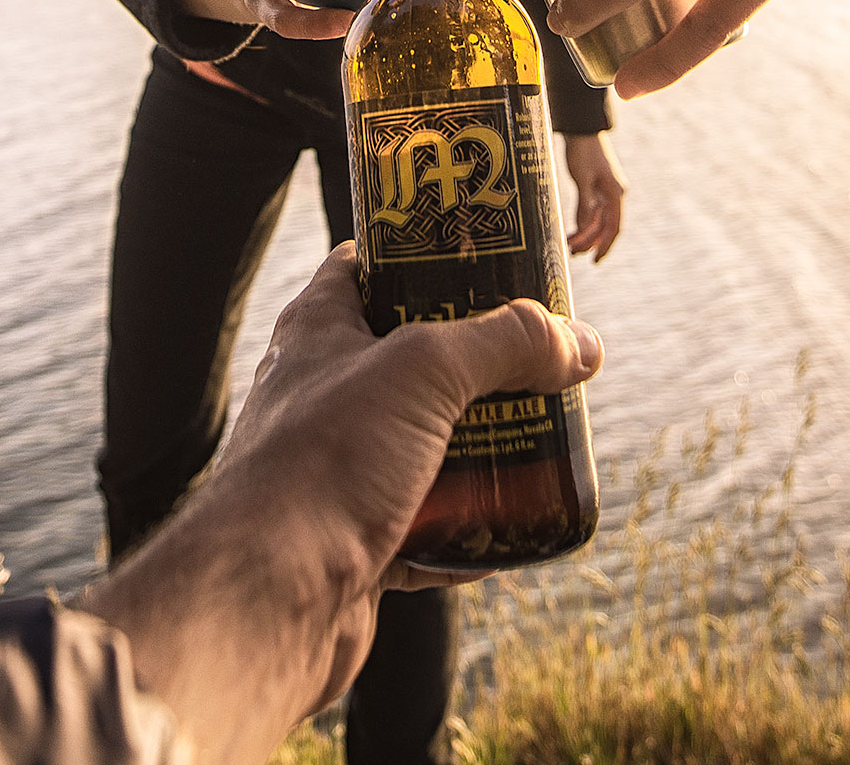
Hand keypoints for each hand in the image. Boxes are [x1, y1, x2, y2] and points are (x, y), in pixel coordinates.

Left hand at [82, 249, 601, 764]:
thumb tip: (580, 342)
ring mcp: (336, 472)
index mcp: (319, 334)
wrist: (269, 595)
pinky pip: (422, 529)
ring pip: (422, 448)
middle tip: (536, 365)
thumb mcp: (423, 373)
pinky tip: (505, 533)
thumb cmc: (321, 463)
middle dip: (475, 368)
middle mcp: (322, 396)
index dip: (424, 254)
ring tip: (538, 442)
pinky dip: (464, 533)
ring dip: (477, 450)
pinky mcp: (354, 541)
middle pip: (411, 363)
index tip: (488, 258)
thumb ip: (504, 345)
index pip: (367, 267)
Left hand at [562, 133, 625, 260]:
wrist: (580, 129)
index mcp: (615, 192)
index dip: (606, 246)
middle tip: (572, 253)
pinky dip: (582, 222)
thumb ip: (584, 203)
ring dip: (585, 233)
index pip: (614, 227)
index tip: (595, 260)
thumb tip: (585, 227)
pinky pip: (591, 211)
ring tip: (569, 245)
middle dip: (590, 242)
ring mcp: (604, 191)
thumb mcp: (582, 177)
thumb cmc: (582, 151)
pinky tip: (572, 230)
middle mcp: (613, 194)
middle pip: (604, 226)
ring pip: (597, 220)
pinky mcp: (595, 188)